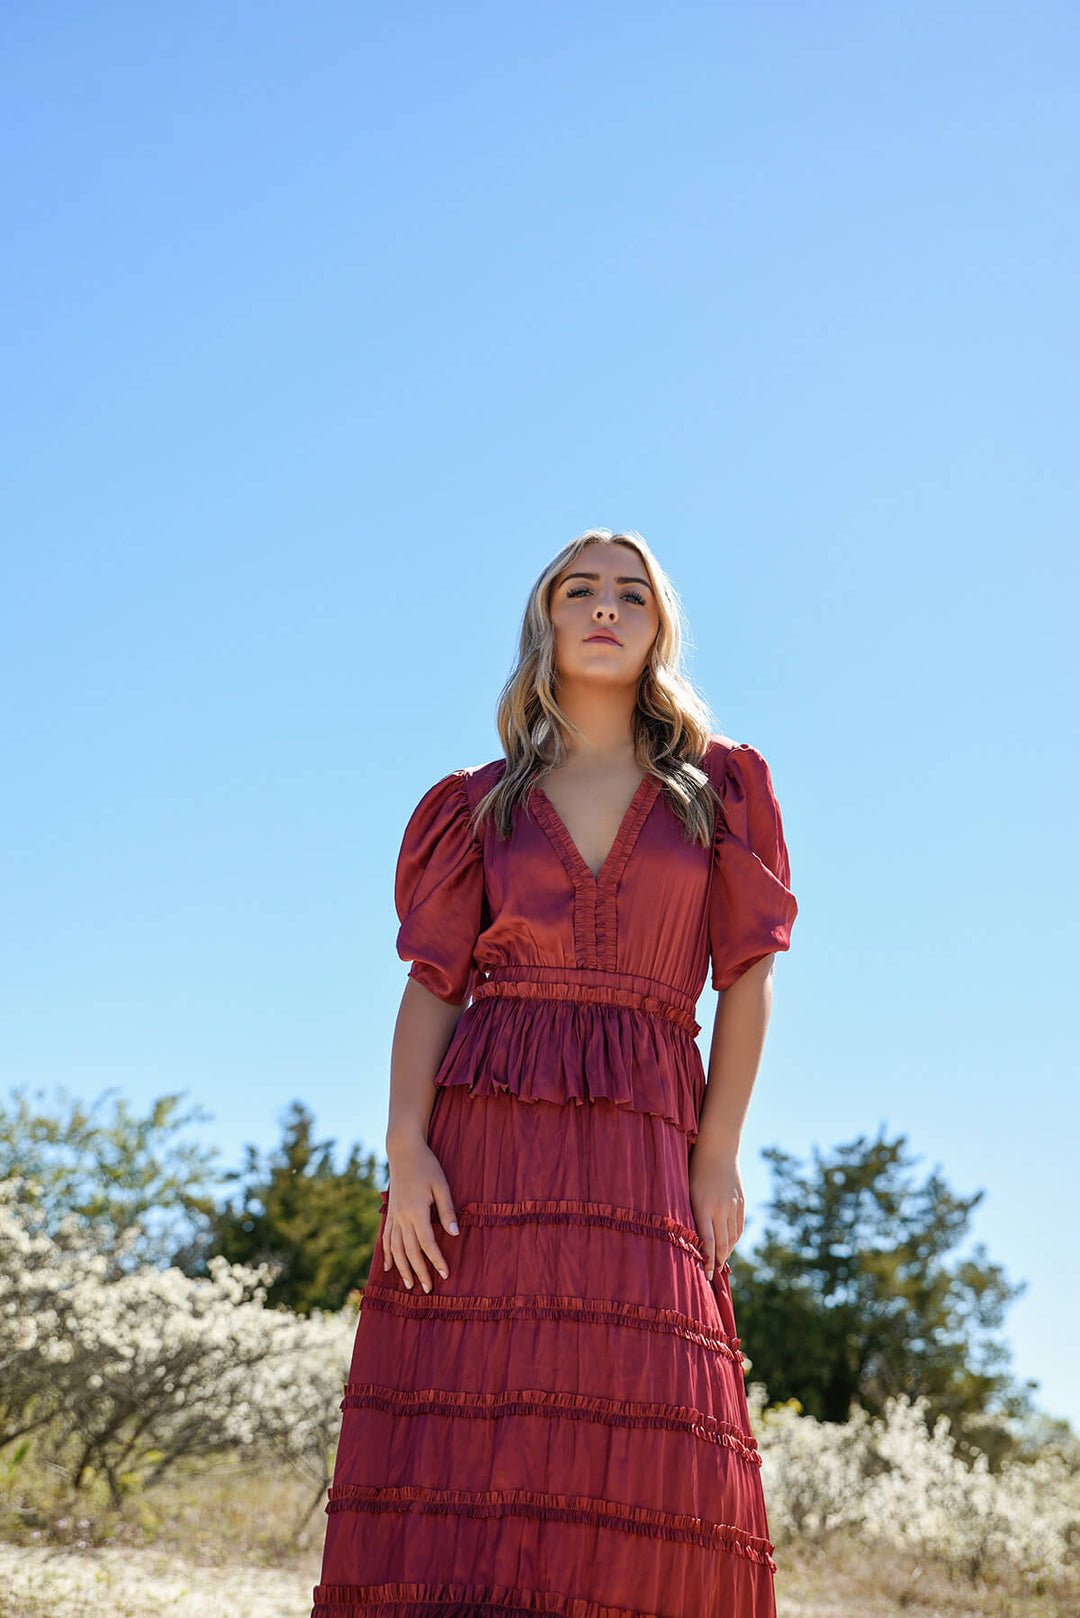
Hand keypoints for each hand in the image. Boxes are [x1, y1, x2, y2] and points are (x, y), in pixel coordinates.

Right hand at [382, 1135, 459, 1292]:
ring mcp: (393, 1216)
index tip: (445, 1274)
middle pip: (410, 1251)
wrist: (404, 1151)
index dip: (437, 1260)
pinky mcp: (389, 1214)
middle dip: (419, 1272)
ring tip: (409, 1285)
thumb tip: (455, 1234)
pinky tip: (388, 1267)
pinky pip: (386, 1239)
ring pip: (396, 1249)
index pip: (427, 1243)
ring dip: (402, 1269)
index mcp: (416, 1211)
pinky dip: (387, 1255)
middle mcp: (402, 1217)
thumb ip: (447, 1211)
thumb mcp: (442, 1186)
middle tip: (428, 1290)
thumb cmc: (427, 1166)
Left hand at [688, 1145, 745, 1279]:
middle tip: (713, 1276)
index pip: (707, 1243)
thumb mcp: (685, 1191)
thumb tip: (690, 1238)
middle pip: (721, 1244)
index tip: (706, 1276)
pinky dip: (734, 1239)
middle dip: (717, 1262)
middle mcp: (720, 1209)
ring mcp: (732, 1206)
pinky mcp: (740, 1202)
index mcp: (703, 1207)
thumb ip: (689, 1214)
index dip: (707, 1261)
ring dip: (726, 1253)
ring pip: (732, 1237)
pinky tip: (729, 1246)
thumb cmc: (694, 1168)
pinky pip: (738, 1227)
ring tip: (720, 1263)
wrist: (717, 1148)